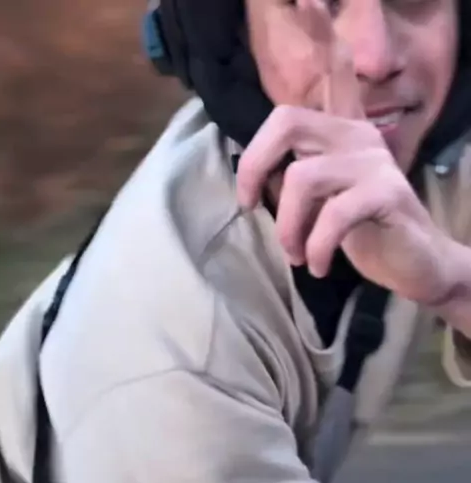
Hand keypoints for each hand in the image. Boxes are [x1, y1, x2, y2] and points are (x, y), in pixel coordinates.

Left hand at [236, 0, 452, 307]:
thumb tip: (255, 178)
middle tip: (250, 204)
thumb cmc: (365, 232)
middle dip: (255, 166)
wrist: (416, 265)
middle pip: (287, 121)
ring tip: (296, 255)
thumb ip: (296, 177)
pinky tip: (319, 266)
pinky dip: (316, 248)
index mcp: (344, 132)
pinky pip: (332, 216)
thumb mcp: (323, 202)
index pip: (333, 71)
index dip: (320, 32)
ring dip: (288, 227)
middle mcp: (359, 135)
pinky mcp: (387, 193)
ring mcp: (375, 161)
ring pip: (302, 178)